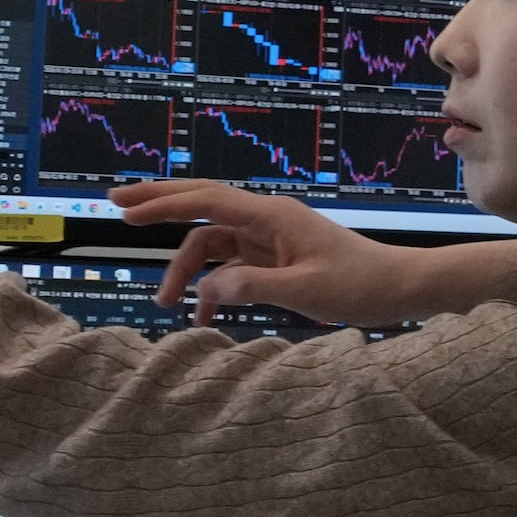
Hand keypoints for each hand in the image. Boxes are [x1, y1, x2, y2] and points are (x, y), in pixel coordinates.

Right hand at [110, 181, 438, 325]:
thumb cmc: (361, 285)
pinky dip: (214, 287)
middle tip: (115, 204)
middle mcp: (268, 221)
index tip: (125, 209)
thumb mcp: (305, 291)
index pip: (207, 202)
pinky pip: (232, 267)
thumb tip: (207, 289)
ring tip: (168, 305)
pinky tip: (205, 314)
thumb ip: (252, 287)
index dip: (163, 204)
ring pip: (213, 245)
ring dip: (187, 272)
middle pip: (202, 207)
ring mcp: (271, 240)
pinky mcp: (277, 260)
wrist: (400, 288)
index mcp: (274, 217)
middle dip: (159, 205)